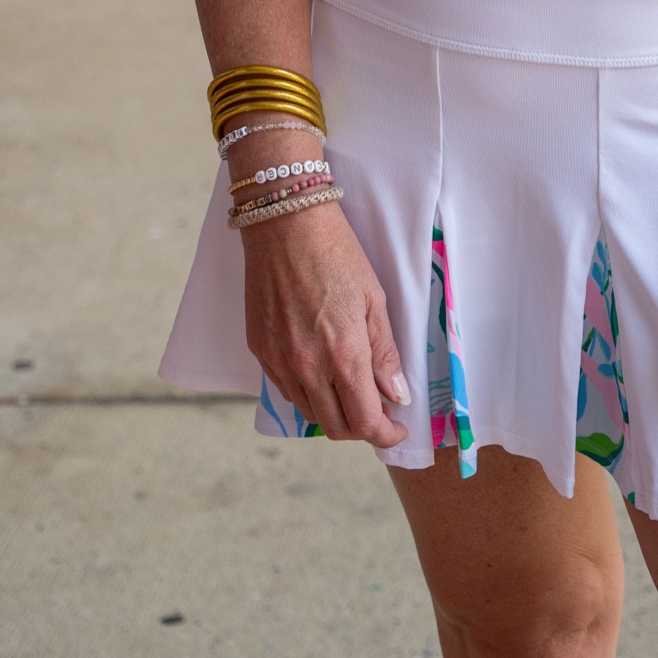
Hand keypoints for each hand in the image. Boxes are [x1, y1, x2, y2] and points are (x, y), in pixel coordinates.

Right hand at [242, 203, 408, 447]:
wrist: (284, 224)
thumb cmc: (337, 253)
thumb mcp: (373, 298)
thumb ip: (384, 352)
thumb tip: (396, 395)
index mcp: (342, 354)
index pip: (364, 421)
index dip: (385, 433)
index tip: (398, 428)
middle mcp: (306, 367)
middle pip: (336, 427)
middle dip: (362, 427)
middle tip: (380, 410)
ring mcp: (278, 362)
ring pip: (310, 413)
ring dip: (335, 413)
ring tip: (353, 391)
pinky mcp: (259, 351)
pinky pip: (286, 391)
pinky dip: (309, 394)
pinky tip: (323, 374)